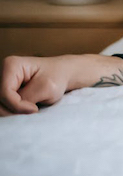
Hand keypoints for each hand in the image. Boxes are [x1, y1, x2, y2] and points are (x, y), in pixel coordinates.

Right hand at [0, 54, 122, 115]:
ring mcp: (4, 82)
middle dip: (14, 109)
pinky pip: (5, 106)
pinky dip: (15, 110)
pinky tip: (28, 106)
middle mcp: (3, 72)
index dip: (17, 105)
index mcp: (11, 65)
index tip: (35, 109)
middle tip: (34, 109)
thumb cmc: (57, 76)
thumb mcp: (45, 88)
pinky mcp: (6, 90)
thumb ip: (26, 99)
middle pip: (0, 100)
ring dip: (15, 111)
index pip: (4, 93)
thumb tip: (9, 110)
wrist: (63, 74)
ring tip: (32, 106)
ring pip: (1, 105)